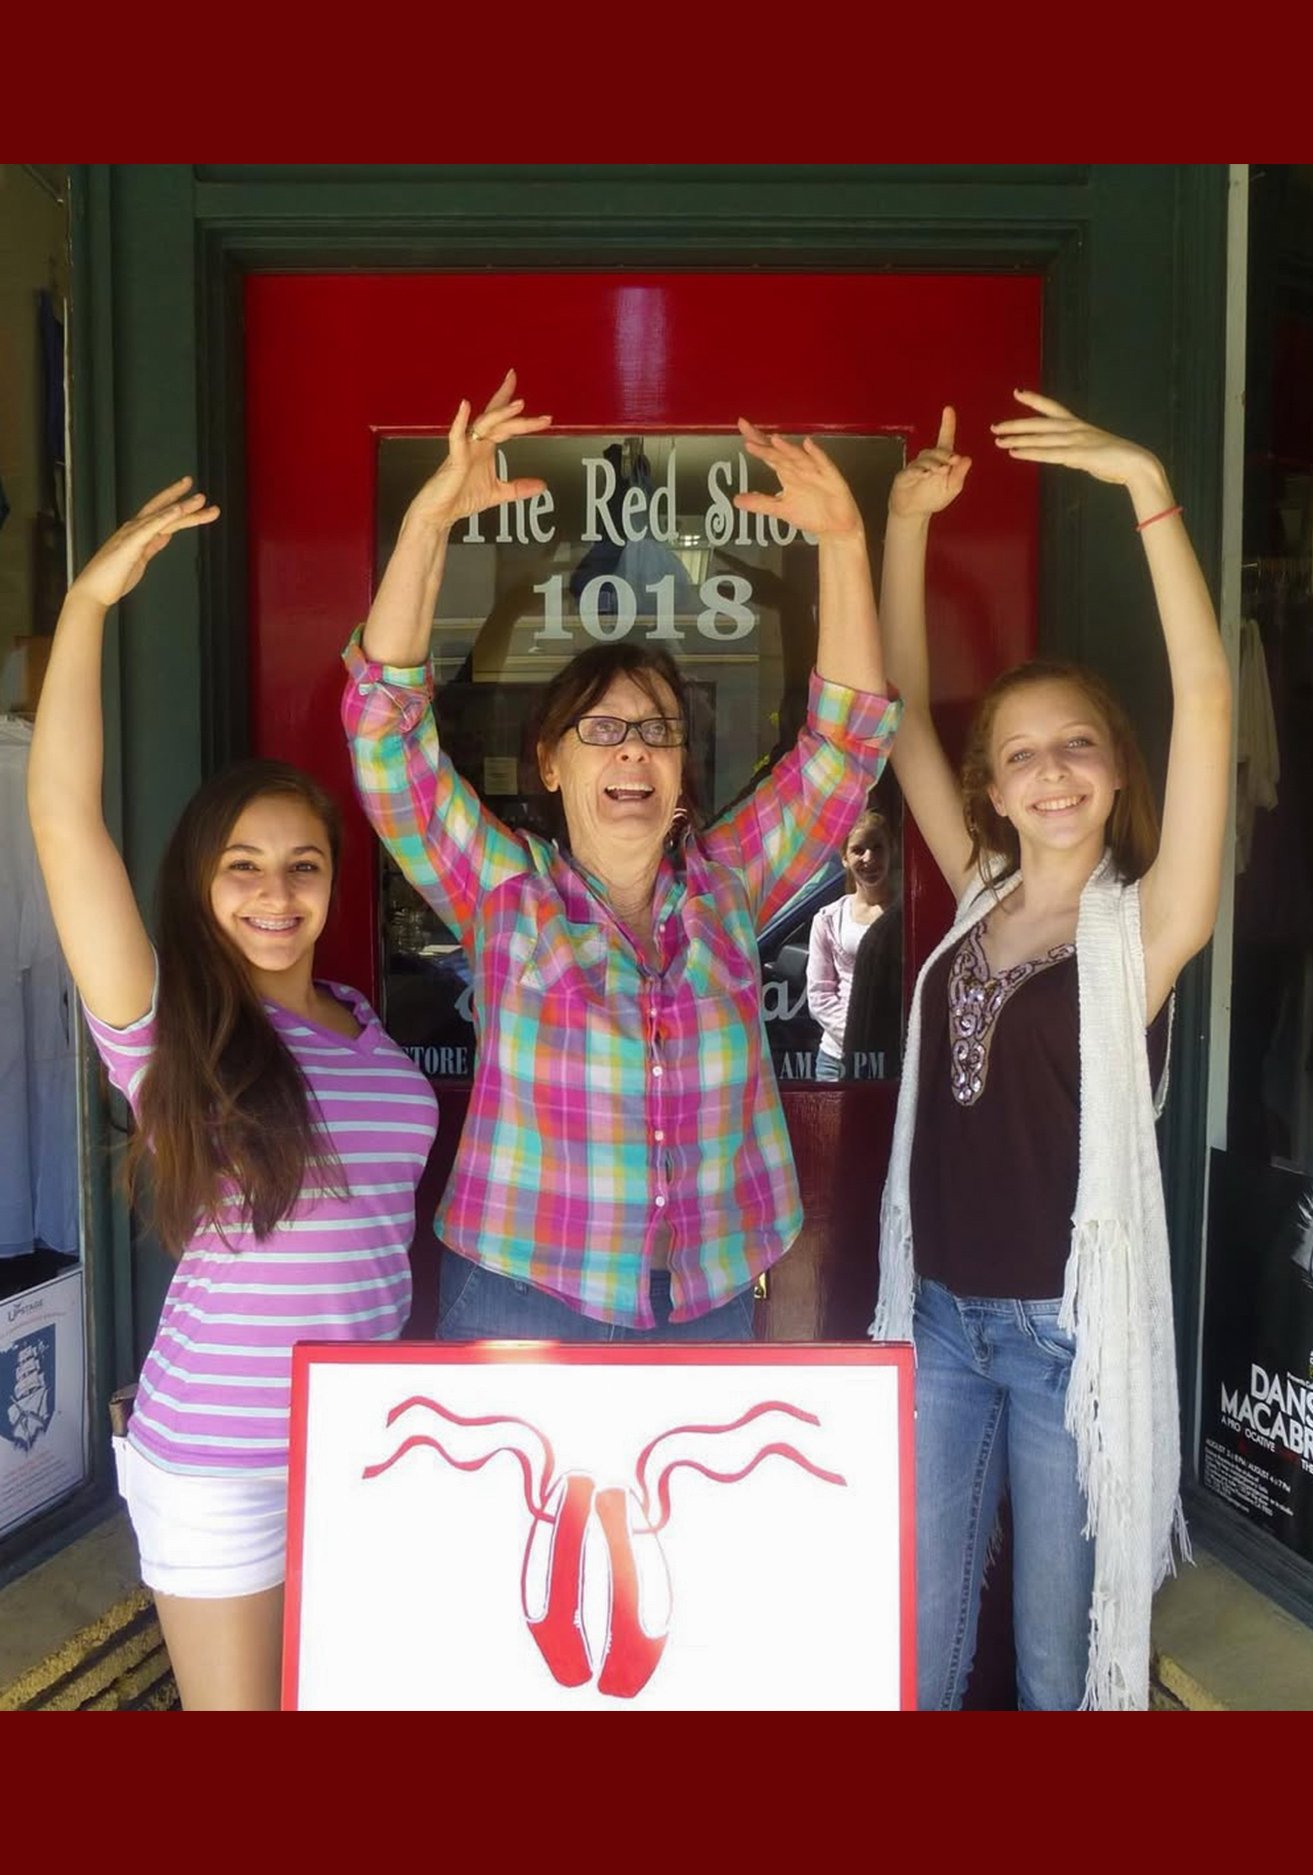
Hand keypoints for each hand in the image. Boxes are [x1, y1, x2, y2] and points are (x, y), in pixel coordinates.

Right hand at [68, 478, 218, 609]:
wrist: (93, 592)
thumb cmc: (113, 578)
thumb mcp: (141, 559)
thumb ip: (153, 545)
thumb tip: (166, 536)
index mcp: (137, 533)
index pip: (161, 515)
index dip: (177, 504)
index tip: (194, 499)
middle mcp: (134, 530)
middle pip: (162, 510)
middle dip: (183, 500)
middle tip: (203, 496)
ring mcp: (132, 535)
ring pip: (161, 516)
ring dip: (182, 507)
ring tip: (200, 500)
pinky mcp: (131, 544)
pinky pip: (151, 527)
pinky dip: (165, 517)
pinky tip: (178, 510)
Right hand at [405, 369, 551, 530]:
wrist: (439, 513)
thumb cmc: (459, 498)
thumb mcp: (498, 493)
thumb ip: (519, 488)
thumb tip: (540, 485)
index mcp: (485, 448)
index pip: (504, 424)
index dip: (517, 413)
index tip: (537, 410)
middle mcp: (475, 444)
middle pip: (496, 418)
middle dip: (510, 404)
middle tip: (523, 393)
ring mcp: (464, 449)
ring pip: (484, 425)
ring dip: (500, 414)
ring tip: (517, 405)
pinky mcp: (454, 459)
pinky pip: (457, 437)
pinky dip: (460, 421)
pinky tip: (466, 408)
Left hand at [732, 420, 862, 538]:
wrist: (836, 527)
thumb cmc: (812, 514)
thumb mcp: (780, 510)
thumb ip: (760, 503)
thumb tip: (737, 500)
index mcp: (787, 473)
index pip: (769, 454)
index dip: (756, 443)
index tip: (743, 430)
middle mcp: (799, 468)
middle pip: (780, 452)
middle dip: (765, 442)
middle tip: (748, 430)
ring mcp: (815, 471)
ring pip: (799, 457)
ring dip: (787, 448)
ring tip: (774, 440)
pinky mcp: (831, 478)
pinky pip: (823, 464)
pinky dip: (817, 455)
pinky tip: (809, 445)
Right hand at [889, 406, 970, 518]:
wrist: (913, 511)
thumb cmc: (933, 498)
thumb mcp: (951, 488)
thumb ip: (959, 474)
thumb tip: (967, 459)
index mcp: (942, 460)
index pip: (945, 439)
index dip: (947, 424)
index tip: (949, 410)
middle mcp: (929, 460)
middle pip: (938, 451)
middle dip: (946, 455)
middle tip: (954, 461)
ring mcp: (916, 466)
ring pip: (926, 460)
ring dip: (935, 464)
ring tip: (942, 471)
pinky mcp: (905, 475)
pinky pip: (913, 470)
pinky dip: (920, 471)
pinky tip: (926, 474)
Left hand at [991, 390, 1168, 496]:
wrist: (1136, 463)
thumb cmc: (1115, 459)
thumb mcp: (1090, 451)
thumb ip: (1074, 451)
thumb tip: (1064, 456)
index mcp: (1078, 425)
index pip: (1052, 408)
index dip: (1034, 400)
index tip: (1017, 393)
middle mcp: (1074, 428)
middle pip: (1039, 423)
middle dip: (1016, 424)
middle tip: (995, 427)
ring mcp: (1075, 440)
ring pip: (1040, 438)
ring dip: (1018, 439)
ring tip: (999, 441)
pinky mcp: (1077, 454)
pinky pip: (1048, 453)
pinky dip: (1030, 452)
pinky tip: (1015, 452)